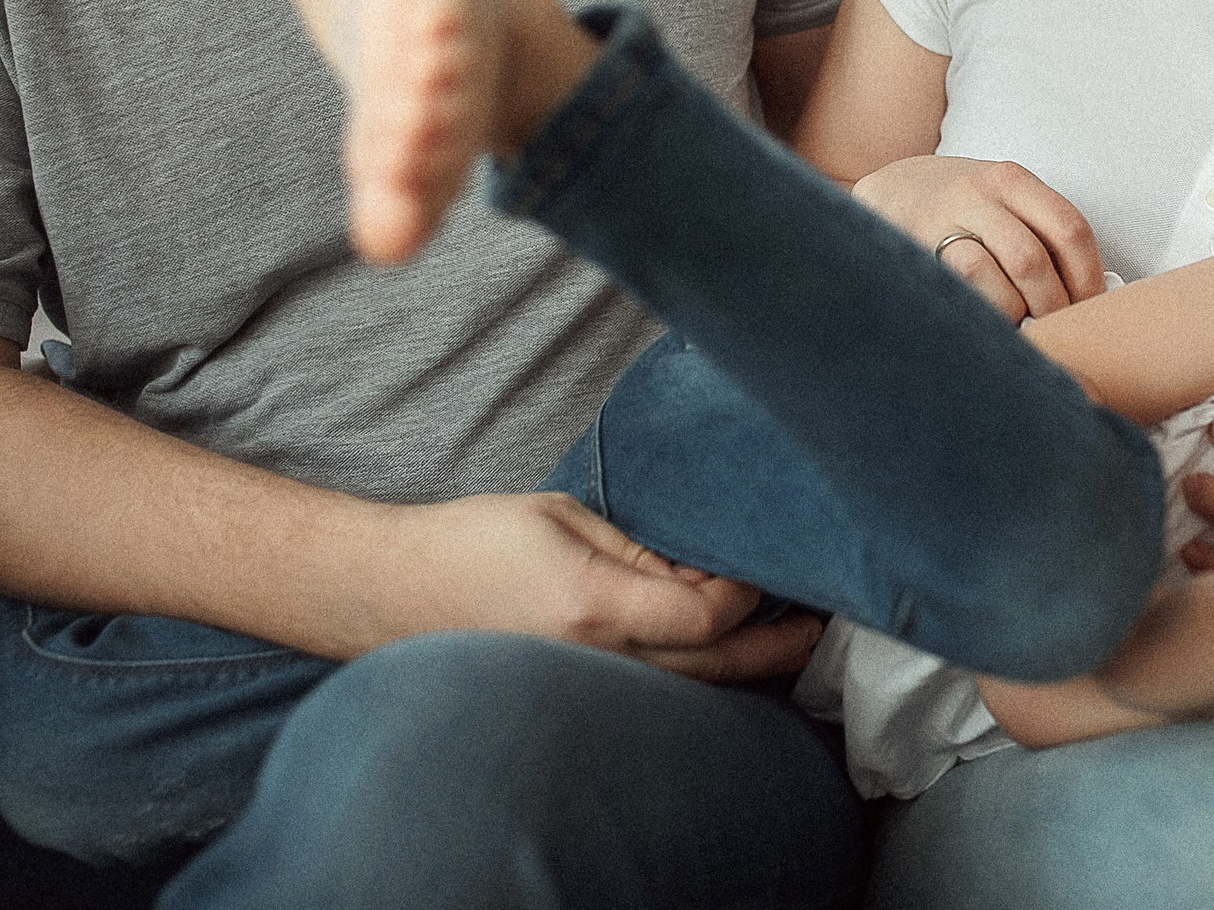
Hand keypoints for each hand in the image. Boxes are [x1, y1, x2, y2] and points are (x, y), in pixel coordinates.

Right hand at [397, 492, 822, 682]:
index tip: (758, 561)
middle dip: (774, 645)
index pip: (707, 617)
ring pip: (688, 691)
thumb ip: (641, 547)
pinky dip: (697, 677)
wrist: (392, 592)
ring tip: (794, 642)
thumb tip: (704, 567)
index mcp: (594, 605)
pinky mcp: (575, 696)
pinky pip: (653, 694)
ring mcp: (584, 687)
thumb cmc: (474, 541)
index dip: (746, 592)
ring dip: (744, 666)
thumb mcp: (565, 517)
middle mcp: (595, 659)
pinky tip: (724, 658)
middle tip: (822, 625)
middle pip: (713, 668)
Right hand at [849, 155, 1104, 319]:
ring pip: (984, 276)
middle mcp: (977, 193)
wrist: (891, 191)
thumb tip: (1091, 295)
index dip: (1087, 277)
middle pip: (1030, 260)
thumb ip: (1042, 233)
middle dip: (1049, 305)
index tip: (1090, 309)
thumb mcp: (1005, 201)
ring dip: (1008, 313)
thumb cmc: (965, 208)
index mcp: (1012, 180)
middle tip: (1055, 328)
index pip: (1069, 228)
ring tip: (1017, 326)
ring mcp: (939, 222)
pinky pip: (948, 289)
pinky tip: (985, 321)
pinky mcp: (909, 249)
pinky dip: (976, 313)